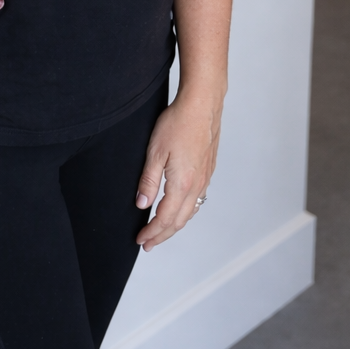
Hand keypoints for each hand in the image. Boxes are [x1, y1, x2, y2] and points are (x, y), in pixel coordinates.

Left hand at [134, 94, 221, 250]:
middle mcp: (197, 185)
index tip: (141, 240)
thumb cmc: (178, 123)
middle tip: (149, 243)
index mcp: (182, 183)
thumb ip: (148, 181)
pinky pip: (198, 199)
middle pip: (179, 221)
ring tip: (162, 230)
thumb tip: (142, 204)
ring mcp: (205, 178)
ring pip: (190, 212)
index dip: (152, 232)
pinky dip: (186, 212)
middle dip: (163, 234)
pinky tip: (180, 209)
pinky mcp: (208, 169)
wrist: (202, 105)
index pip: (165, 218)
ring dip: (175, 225)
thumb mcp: (154, 152)